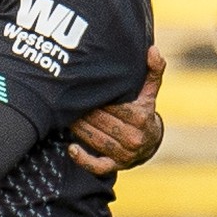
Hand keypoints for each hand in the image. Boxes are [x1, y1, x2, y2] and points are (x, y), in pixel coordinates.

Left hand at [69, 45, 165, 174]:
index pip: (114, 106)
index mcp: (142, 117)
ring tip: (65, 116)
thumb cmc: (143, 110)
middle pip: (101, 122)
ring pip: (95, 139)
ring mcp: (125, 154)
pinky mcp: (115, 166)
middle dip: (84, 111)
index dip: (97, 98)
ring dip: (78, 128)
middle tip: (66, 101)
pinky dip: (83, 159)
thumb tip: (152, 49)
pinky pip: (97, 166)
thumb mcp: (149, 91)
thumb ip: (152, 70)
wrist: (149, 142)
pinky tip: (71, 148)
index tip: (83, 89)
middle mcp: (135, 137)